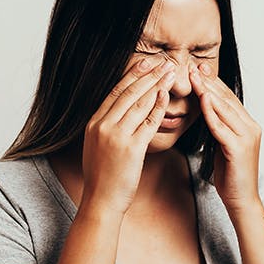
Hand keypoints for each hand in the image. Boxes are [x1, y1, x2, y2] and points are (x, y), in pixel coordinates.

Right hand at [81, 58, 175, 214]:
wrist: (101, 201)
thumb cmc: (103, 178)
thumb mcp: (96, 147)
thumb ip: (104, 128)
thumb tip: (115, 114)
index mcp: (93, 124)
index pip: (114, 93)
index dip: (131, 76)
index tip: (144, 63)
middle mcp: (103, 126)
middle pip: (128, 93)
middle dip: (147, 75)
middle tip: (162, 61)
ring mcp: (116, 136)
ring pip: (139, 103)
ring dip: (156, 85)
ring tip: (169, 72)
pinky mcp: (131, 148)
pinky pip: (148, 122)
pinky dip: (158, 106)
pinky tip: (167, 95)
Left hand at [189, 62, 261, 211]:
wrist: (242, 201)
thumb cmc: (231, 176)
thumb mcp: (222, 146)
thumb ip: (219, 128)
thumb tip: (207, 113)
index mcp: (248, 125)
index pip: (228, 98)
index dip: (213, 82)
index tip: (197, 68)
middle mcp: (251, 127)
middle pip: (226, 99)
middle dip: (209, 81)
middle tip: (193, 65)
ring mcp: (247, 137)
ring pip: (224, 109)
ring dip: (207, 91)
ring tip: (193, 77)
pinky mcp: (239, 149)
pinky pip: (221, 127)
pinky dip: (211, 112)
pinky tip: (201, 100)